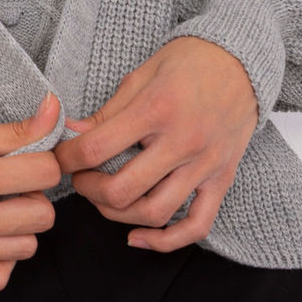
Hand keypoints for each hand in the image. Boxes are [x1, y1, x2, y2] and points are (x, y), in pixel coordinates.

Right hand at [0, 92, 62, 290]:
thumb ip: (11, 130)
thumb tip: (55, 113)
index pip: (45, 173)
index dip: (44, 157)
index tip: (29, 153)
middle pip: (43, 216)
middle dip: (35, 192)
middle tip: (12, 178)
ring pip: (26, 248)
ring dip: (20, 224)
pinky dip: (1, 257)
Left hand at [54, 36, 258, 251]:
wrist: (242, 60)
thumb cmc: (188, 62)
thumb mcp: (142, 75)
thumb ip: (108, 111)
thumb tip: (71, 133)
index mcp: (157, 109)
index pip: (97, 148)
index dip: (67, 158)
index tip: (59, 157)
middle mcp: (183, 141)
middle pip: (123, 190)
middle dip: (89, 190)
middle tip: (80, 178)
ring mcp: (206, 164)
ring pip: (155, 213)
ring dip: (117, 214)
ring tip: (104, 198)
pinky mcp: (222, 179)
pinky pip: (197, 225)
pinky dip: (166, 241)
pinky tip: (138, 235)